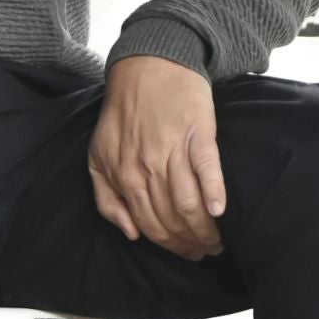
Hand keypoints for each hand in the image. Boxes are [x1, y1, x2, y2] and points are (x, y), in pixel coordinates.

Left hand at [89, 55, 226, 259]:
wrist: (148, 66)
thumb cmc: (125, 113)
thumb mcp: (98, 154)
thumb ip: (106, 197)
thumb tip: (131, 233)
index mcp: (121, 173)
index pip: (148, 225)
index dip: (170, 246)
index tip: (186, 253)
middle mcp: (145, 166)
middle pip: (171, 220)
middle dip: (190, 244)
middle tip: (206, 251)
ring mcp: (171, 150)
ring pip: (190, 205)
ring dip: (206, 231)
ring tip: (218, 241)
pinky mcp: (198, 135)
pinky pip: (207, 170)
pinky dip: (214, 194)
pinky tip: (219, 212)